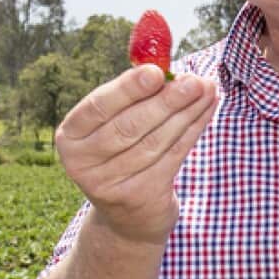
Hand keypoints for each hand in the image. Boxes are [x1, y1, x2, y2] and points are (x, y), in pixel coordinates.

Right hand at [55, 65, 217, 245]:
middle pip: (129, 126)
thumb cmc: (122, 152)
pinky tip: (207, 109)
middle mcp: (83, 164)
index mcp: (71, 137)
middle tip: (194, 80)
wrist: (128, 215)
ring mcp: (110, 185)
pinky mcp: (141, 197)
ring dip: (186, 112)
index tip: (157, 72)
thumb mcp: (114, 124)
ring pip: (155, 141)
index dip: (128, 89)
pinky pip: (173, 156)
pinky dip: (193, 129)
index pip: (98, 107)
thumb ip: (132, 95)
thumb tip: (162, 63)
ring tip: (207, 89)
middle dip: (166, 100)